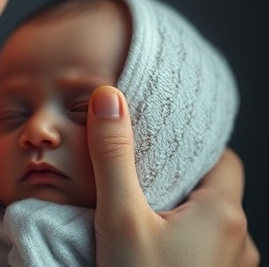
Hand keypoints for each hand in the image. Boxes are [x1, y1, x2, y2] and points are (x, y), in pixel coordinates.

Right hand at [86, 85, 259, 266]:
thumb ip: (114, 155)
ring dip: (181, 212)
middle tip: (142, 173)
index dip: (194, 146)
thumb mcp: (119, 216)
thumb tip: (110, 98)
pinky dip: (182, 241)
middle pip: (214, 191)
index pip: (223, 158)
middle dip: (180, 179)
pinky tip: (151, 246)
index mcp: (223, 214)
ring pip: (209, 223)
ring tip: (143, 208)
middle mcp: (238, 241)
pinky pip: (204, 251)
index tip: (163, 143)